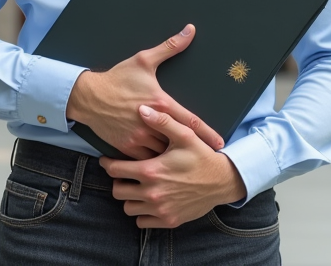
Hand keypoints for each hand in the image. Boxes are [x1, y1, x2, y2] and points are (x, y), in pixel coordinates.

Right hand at [66, 24, 223, 158]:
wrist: (88, 96)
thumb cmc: (117, 78)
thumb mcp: (143, 60)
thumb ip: (170, 46)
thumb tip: (190, 30)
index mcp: (160, 102)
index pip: (190, 121)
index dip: (208, 134)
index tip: (220, 143)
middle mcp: (151, 122)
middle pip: (178, 140)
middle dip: (190, 147)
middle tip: (204, 154)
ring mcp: (139, 137)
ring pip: (163, 153)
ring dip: (172, 154)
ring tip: (183, 158)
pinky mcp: (127, 147)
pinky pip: (146, 160)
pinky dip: (155, 160)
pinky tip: (161, 161)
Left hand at [102, 105, 246, 228]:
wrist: (222, 182)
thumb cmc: (202, 156)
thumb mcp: (185, 135)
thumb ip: (162, 122)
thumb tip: (141, 109)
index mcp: (151, 171)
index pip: (115, 170)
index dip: (108, 164)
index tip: (108, 161)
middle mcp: (152, 193)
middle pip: (117, 191)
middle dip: (118, 181)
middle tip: (124, 174)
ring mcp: (160, 209)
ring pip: (128, 208)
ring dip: (129, 198)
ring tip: (137, 187)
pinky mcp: (168, 220)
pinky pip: (142, 221)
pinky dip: (142, 213)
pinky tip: (148, 201)